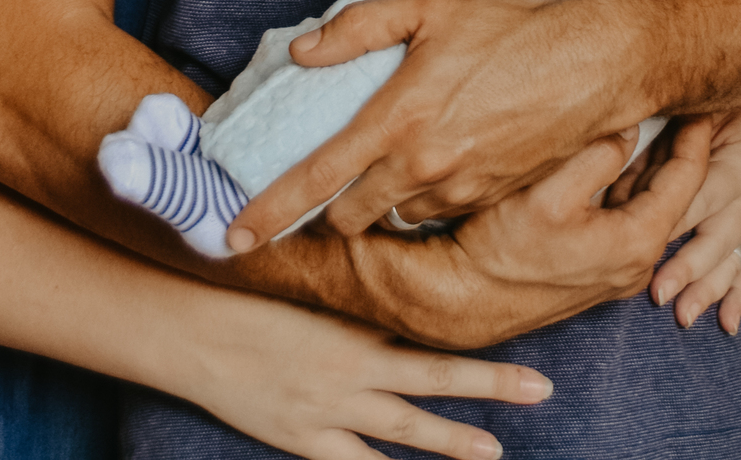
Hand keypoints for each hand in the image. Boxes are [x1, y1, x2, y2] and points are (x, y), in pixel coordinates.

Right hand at [186, 287, 554, 459]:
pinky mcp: (306, 440)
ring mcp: (332, 407)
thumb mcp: (312, 295)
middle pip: (435, 376)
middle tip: (541, 387)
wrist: (198, 333)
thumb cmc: (251, 302)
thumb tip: (400, 303)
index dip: (476, 340)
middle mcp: (355, 365)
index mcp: (358, 321)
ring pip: (406, 428)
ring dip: (452, 440)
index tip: (522, 341)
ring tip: (495, 450)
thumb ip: (357, 306)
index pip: (429, 331)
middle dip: (490, 383)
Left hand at [226, 0, 635, 248]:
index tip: (231, 238)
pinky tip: (431, 161)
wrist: (592, 64)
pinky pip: (436, 211)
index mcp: (398, 122)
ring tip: (381, 166)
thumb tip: (302, 51)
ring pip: (393, 216)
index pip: (315, 181)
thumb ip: (358, 27)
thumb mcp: (428, 7)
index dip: (267, 213)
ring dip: (377, 202)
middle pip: (348, 217)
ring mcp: (458, 190)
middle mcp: (423, 167)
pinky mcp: (488, 198)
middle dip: (326, 210)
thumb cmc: (509, 27)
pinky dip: (420, 197)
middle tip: (318, 187)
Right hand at [447, 118, 713, 342]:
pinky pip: (631, 220)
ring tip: (665, 124)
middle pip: (677, 195)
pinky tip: (625, 162)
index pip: (687, 179)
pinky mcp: (599, 269)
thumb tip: (628, 127)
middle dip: (684, 149)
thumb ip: (596, 155)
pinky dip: (636, 188)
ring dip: (658, 167)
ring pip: (653, 207)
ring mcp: (619, 269)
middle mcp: (637, 262)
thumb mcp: (549, 191)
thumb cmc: (501, 250)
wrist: (466, 297)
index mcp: (636, 242)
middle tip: (691, 106)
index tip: (703, 102)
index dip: (697, 135)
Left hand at [606, 105, 740, 334]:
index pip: (698, 202)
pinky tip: (726, 322)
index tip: (646, 248)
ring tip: (684, 314)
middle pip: (715, 238)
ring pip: (731, 259)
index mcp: (735, 166)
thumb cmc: (716, 103)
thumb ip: (653, 158)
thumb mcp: (684, 118)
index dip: (671, 224)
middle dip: (687, 268)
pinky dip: (739, 296)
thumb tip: (614, 194)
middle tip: (660, 292)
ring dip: (707, 289)